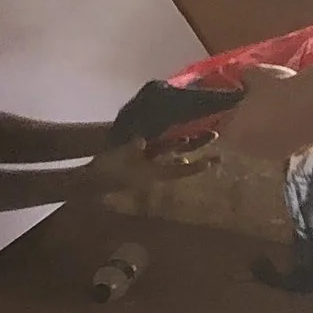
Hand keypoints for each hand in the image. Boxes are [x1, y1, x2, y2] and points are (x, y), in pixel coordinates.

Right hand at [76, 137, 211, 199]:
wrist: (94, 177)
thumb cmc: (107, 170)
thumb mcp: (119, 158)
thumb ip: (132, 149)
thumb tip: (142, 141)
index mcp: (155, 173)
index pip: (180, 170)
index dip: (196, 167)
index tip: (212, 164)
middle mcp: (157, 169)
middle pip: (183, 159)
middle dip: (199, 149)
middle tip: (218, 143)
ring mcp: (150, 163)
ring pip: (175, 152)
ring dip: (190, 144)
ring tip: (208, 135)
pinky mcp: (142, 157)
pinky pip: (162, 149)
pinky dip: (174, 144)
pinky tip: (184, 139)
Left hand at [204, 61, 312, 168]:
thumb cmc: (277, 89)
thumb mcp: (255, 74)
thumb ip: (243, 78)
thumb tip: (243, 77)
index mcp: (231, 134)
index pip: (219, 127)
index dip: (227, 113)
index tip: (237, 102)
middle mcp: (248, 151)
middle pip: (240, 137)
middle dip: (246, 123)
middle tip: (258, 104)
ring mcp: (271, 155)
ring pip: (261, 142)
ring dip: (265, 131)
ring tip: (278, 110)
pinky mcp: (292, 155)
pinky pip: (281, 144)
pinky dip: (284, 134)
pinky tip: (293, 118)